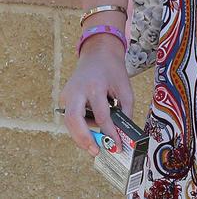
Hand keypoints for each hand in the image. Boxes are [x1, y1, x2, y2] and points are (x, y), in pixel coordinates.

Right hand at [59, 35, 133, 155]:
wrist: (98, 53)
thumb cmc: (113, 70)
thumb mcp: (124, 86)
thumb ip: (126, 110)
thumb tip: (123, 134)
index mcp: (95, 85)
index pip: (101, 115)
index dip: (110, 133)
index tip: (117, 146)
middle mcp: (77, 89)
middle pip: (74, 119)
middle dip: (84, 139)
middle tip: (96, 151)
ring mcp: (68, 93)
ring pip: (69, 122)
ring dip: (80, 136)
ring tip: (94, 146)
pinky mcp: (64, 97)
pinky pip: (70, 117)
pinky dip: (79, 127)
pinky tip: (89, 132)